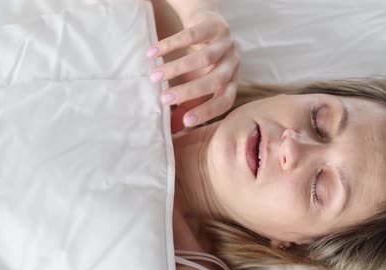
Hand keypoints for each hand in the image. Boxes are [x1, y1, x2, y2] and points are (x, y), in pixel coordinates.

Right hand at [147, 10, 239, 132]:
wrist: (207, 21)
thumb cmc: (201, 60)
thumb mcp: (196, 83)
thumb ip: (186, 105)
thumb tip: (171, 131)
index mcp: (230, 83)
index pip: (225, 102)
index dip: (207, 112)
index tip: (185, 122)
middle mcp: (232, 65)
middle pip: (215, 81)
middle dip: (189, 92)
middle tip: (164, 99)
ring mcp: (225, 44)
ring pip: (204, 58)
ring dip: (178, 69)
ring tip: (154, 76)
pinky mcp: (214, 25)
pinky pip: (192, 35)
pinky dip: (171, 45)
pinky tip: (153, 53)